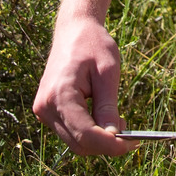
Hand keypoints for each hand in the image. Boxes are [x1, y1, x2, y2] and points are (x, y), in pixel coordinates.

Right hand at [32, 14, 140, 155]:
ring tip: (118, 122)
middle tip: (130, 135)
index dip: (110, 145)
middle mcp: (46, 106)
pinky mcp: (46, 111)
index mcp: (60, 94)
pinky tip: (103, 118)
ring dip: (98, 140)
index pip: (85, 134)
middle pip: (79, 143)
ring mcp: (43, 110)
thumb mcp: (107, 72)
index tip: (132, 144)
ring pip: (75, 142)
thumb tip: (114, 136)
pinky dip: (89, 132)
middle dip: (106, 144)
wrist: (73, 30)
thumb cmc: (92, 45)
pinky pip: (70, 132)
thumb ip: (108, 106)